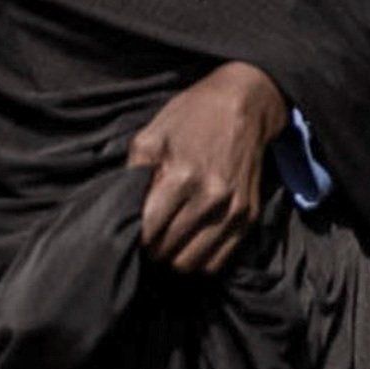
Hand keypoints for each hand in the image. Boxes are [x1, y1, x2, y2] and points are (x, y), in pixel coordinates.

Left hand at [127, 60, 285, 274]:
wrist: (245, 104)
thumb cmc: (191, 117)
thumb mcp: (150, 136)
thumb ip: (133, 176)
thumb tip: (121, 213)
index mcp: (182, 177)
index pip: (148, 232)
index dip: (133, 237)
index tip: (129, 231)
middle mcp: (211, 198)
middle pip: (168, 252)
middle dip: (152, 249)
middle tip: (147, 237)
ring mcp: (234, 210)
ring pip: (193, 264)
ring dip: (174, 258)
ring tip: (167, 242)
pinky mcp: (249, 217)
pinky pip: (219, 261)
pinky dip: (201, 260)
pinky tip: (190, 243)